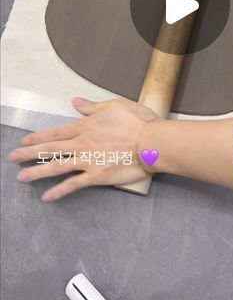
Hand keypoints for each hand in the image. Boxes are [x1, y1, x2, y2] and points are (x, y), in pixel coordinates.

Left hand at [8, 97, 157, 201]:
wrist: (151, 141)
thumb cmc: (137, 121)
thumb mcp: (113, 106)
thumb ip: (91, 107)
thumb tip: (76, 102)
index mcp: (85, 126)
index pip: (55, 132)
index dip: (38, 137)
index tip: (24, 141)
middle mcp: (82, 144)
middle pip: (50, 149)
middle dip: (29, 153)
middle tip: (12, 158)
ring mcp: (88, 161)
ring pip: (57, 167)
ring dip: (37, 172)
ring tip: (21, 177)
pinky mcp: (97, 176)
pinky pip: (74, 185)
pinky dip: (59, 191)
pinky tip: (46, 197)